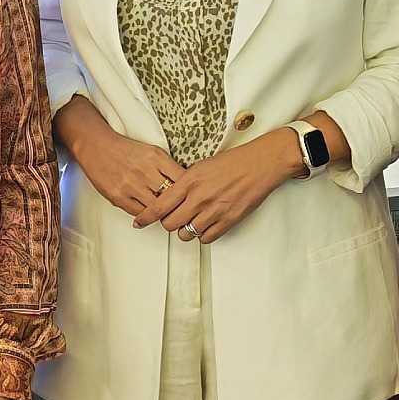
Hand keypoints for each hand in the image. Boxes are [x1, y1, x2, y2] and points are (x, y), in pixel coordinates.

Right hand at [61, 102, 184, 222]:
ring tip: (165, 214)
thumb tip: (185, 185)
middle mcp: (145, 171)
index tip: (192, 196)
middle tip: (182, 211)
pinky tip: (148, 213)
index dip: (189, 190)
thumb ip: (168, 167)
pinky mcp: (118, 196)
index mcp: (156, 157)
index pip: (182, 179)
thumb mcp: (152, 151)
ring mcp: (131, 185)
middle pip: (170, 196)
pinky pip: (138, 212)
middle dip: (178, 205)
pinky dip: (145, 215)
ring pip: (155, 208)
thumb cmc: (125, 149)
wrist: (97, 146)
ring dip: (162, 213)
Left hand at [136, 130, 300, 243]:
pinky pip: (206, 238)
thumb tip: (171, 195)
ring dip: (185, 230)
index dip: (146, 217)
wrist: (259, 164)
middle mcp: (199, 198)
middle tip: (172, 218)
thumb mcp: (201, 166)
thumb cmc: (232, 162)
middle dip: (168, 223)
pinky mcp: (228, 220)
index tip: (139, 222)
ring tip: (191, 221)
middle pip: (170, 224)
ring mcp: (214, 211)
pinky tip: (205, 225)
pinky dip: (203, 235)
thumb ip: (184, 182)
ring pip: (187, 233)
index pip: (159, 205)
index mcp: (189, 181)